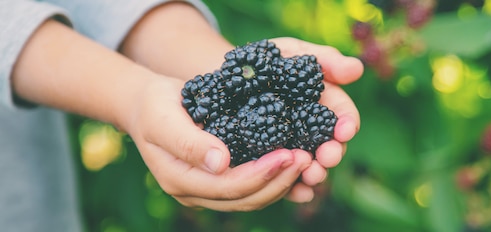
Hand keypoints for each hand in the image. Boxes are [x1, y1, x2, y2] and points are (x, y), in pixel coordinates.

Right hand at [121, 75, 312, 210]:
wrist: (149, 104)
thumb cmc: (154, 105)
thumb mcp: (163, 117)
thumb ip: (188, 141)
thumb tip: (221, 163)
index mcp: (180, 180)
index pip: (228, 187)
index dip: (261, 173)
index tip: (289, 153)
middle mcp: (196, 192)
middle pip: (246, 198)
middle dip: (279, 180)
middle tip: (306, 157)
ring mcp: (210, 189)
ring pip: (253, 197)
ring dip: (282, 182)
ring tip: (307, 159)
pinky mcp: (223, 178)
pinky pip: (254, 187)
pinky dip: (276, 178)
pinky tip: (296, 163)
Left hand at [270, 38, 362, 201]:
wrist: (230, 78)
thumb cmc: (269, 61)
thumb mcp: (294, 53)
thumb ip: (325, 60)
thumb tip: (356, 69)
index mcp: (325, 105)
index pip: (343, 117)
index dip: (347, 124)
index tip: (345, 129)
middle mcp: (313, 132)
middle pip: (330, 147)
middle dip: (332, 154)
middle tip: (328, 157)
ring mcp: (294, 149)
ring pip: (310, 167)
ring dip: (315, 173)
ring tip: (312, 175)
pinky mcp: (272, 163)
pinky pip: (286, 180)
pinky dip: (294, 189)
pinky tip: (296, 192)